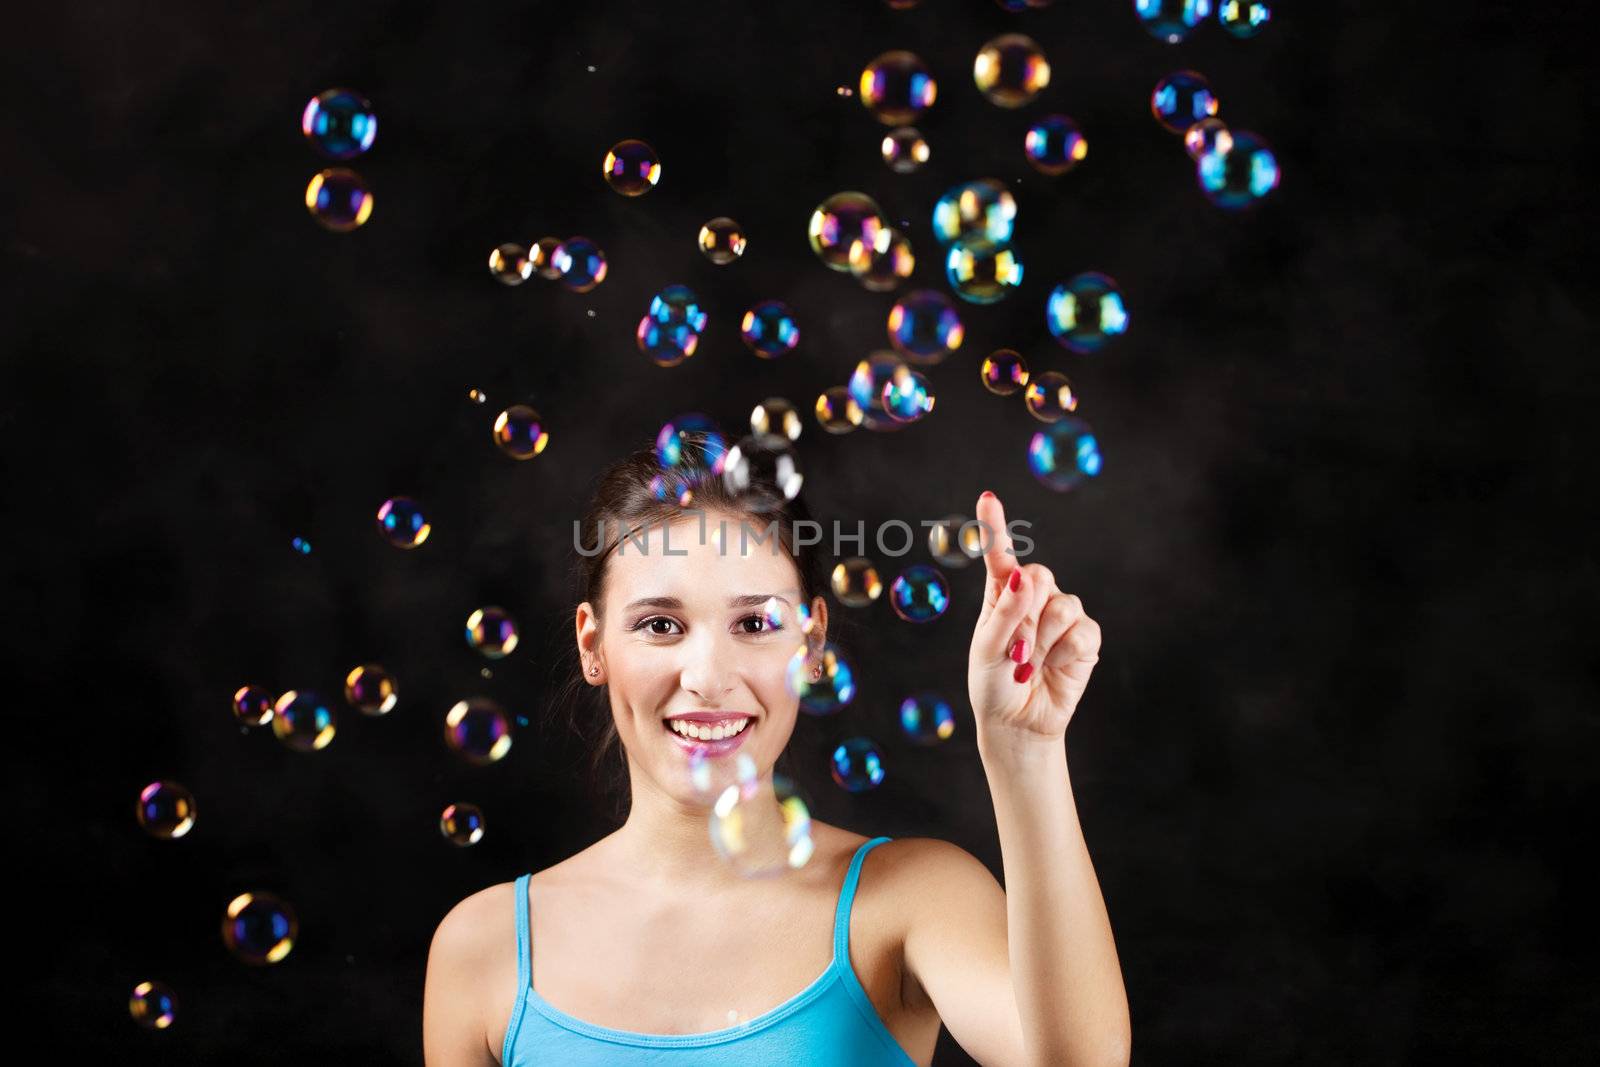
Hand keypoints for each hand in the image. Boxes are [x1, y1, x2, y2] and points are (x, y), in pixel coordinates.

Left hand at [967, 491, 1101, 742]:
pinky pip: (1082, 631)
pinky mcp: (1085, 639)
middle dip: (1028, 609)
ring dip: (1043, 641)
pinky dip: (1064, 654)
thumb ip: (1006, 612)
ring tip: (1030, 664)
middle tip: (1016, 647)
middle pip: (1041, 574)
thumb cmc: (993, 684)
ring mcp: (1062, 617)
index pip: (1000, 554)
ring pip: (1063, 605)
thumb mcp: (988, 649)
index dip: (995, 525)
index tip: (988, 499)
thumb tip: (1024, 574)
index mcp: (1002, 594)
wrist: (1017, 723)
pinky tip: (1053, 669)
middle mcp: (1033, 598)